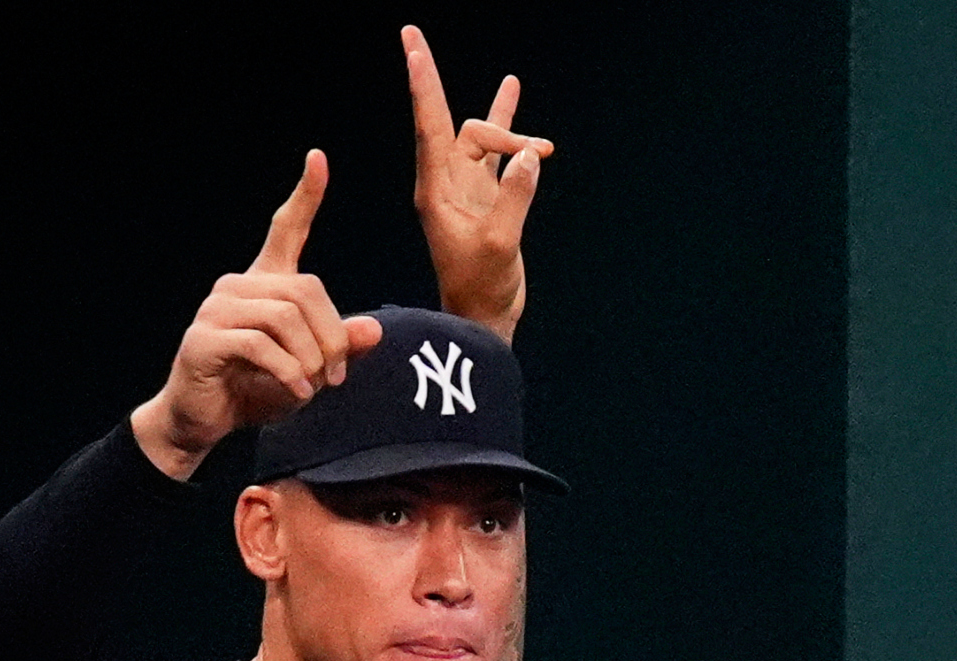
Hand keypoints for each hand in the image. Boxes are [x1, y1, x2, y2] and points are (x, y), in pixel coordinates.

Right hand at [131, 150, 383, 478]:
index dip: (305, 196)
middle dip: (331, 336)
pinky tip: (296, 392)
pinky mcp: (205, 339)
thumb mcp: (308, 371)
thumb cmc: (254, 392)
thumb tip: (375, 330)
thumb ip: (338, 348)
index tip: (318, 159)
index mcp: (263, 284)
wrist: (201, 421)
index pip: (285, 230)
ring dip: (310, 358)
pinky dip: (287, 372)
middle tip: (336, 375)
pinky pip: (260, 345)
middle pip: (305, 290)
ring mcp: (217, 309)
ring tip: (313, 386)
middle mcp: (238, 286)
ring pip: (285, 317)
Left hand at [403, 25, 553, 343]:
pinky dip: (508, 126)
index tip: (412, 45)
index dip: (423, 85)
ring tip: (545, 144)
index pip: (429, 127)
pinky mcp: (486, 195)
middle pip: (466, 131)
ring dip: (512, 133)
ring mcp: (466, 187)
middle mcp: (445, 184)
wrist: (484, 319)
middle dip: (501, 129)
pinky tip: (511, 91)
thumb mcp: (499, 246)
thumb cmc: (482, 290)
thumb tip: (529, 156)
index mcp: (435, 193)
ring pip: (484, 139)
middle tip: (538, 150)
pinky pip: (496, 150)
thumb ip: (514, 198)